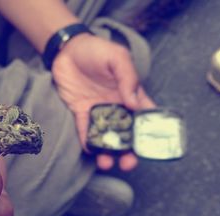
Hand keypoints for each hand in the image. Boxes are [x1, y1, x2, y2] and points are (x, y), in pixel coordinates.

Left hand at [52, 33, 155, 170]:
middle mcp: (116, 106)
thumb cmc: (96, 50)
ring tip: (107, 163)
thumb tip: (133, 103)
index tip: (152, 147)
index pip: (145, 116)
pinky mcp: (80, 112)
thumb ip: (128, 78)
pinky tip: (91, 151)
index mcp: (130, 94)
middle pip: (126, 133)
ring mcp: (98, 111)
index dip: (150, 132)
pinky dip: (87, 142)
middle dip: (129, 150)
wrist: (68, 49)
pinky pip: (85, 130)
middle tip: (129, 163)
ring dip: (108, 151)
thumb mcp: (117, 58)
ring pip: (106, 136)